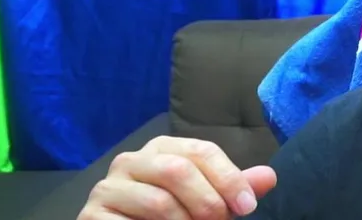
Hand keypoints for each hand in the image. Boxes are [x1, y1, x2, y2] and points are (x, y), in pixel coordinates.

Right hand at [78, 136, 277, 218]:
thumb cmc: (168, 216)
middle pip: (178, 171)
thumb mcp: (204, 200)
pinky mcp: (91, 216)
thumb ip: (232, 188)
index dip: (229, 178)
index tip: (247, 207)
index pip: (201, 151)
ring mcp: (107, 188)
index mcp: (162, 149)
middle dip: (207, 201)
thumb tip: (269, 177)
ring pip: (158, 202)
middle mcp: (131, 161)